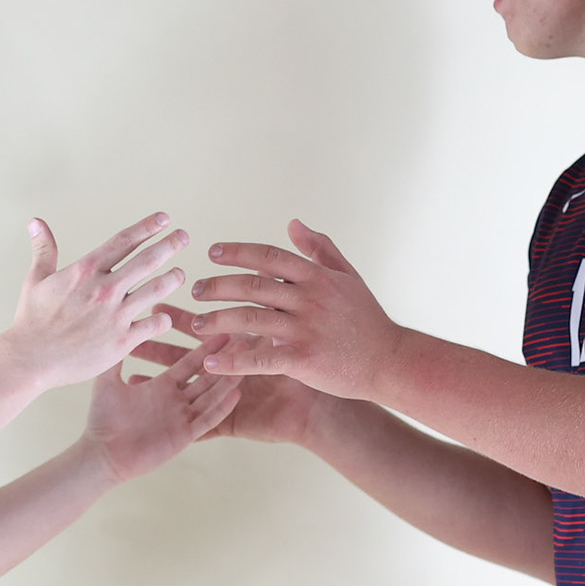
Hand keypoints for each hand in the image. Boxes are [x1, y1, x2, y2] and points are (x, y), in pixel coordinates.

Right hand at [3, 212, 189, 389]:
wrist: (30, 360)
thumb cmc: (31, 320)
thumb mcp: (36, 280)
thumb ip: (44, 250)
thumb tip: (36, 222)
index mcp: (85, 270)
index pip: (124, 241)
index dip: (147, 227)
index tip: (164, 218)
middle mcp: (104, 289)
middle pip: (147, 260)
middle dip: (170, 245)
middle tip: (184, 237)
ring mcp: (115, 315)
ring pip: (157, 289)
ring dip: (173, 278)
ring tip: (181, 274)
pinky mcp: (121, 341)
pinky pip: (155, 324)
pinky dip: (163, 319)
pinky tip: (164, 317)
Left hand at [82, 335, 241, 482]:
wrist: (102, 454)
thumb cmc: (102, 420)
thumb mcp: (107, 382)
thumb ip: (115, 358)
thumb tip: (117, 330)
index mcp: (162, 387)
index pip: (189, 363)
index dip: (205, 349)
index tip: (223, 331)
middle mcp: (176, 401)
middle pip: (206, 377)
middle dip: (223, 361)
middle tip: (244, 341)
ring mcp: (182, 418)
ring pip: (211, 396)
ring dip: (227, 380)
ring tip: (246, 362)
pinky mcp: (184, 436)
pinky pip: (207, 420)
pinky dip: (221, 407)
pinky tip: (236, 393)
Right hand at [137, 313, 324, 444]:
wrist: (329, 408)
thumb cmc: (316, 366)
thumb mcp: (297, 326)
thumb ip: (279, 296)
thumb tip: (266, 265)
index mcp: (238, 349)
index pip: (202, 329)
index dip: (179, 318)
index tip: (153, 301)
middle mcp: (227, 372)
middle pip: (184, 355)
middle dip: (157, 342)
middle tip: (129, 329)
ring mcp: (225, 398)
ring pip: (185, 385)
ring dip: (157, 377)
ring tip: (130, 368)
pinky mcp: (233, 423)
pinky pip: (204, 422)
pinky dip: (180, 416)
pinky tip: (161, 412)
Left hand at [187, 220, 399, 400]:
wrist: (390, 361)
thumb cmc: (367, 320)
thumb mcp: (348, 277)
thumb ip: (320, 249)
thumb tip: (293, 224)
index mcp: (316, 277)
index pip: (268, 256)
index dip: (238, 252)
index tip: (212, 252)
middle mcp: (308, 298)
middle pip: (252, 285)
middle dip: (217, 285)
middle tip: (194, 289)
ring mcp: (305, 329)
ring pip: (249, 318)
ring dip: (216, 320)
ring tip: (194, 324)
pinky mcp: (303, 359)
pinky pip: (259, 358)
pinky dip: (232, 360)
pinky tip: (210, 361)